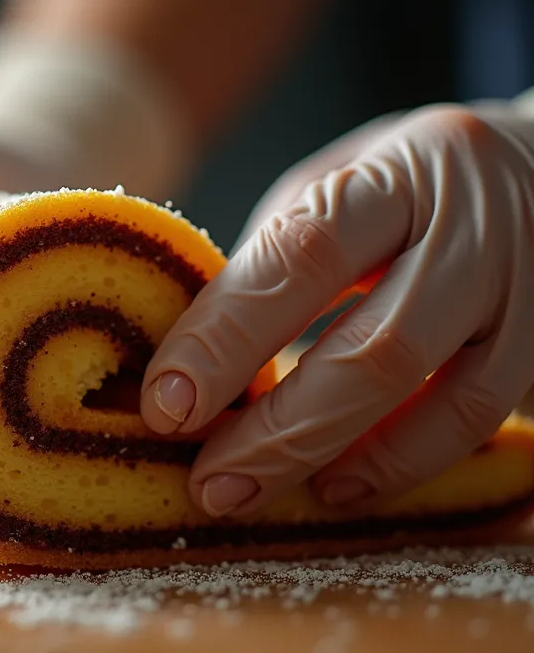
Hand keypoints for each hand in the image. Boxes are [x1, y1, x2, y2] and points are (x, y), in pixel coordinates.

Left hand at [139, 102, 533, 516]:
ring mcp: (528, 288)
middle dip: (278, 428)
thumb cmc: (404, 182)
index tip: (165, 404)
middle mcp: (476, 227)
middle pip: (380, 346)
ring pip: (446, 398)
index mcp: (397, 172)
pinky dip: (406, 462)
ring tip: (256, 490)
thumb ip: (272, 259)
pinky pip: (482, 419)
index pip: (303, 255)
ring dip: (341, 459)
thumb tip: (191, 358)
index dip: (227, 337)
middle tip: (207, 480)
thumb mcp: (332, 183)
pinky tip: (340, 485)